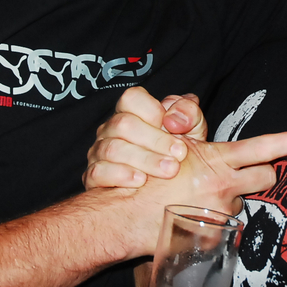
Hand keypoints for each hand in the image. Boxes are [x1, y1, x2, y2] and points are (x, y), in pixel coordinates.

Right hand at [85, 87, 205, 188]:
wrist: (168, 188)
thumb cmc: (177, 151)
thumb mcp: (192, 129)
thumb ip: (189, 114)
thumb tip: (174, 120)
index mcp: (132, 111)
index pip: (132, 98)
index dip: (153, 111)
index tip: (176, 129)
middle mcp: (112, 128)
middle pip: (123, 125)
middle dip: (155, 141)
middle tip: (179, 155)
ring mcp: (100, 151)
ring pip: (112, 149)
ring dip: (144, 160)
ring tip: (168, 170)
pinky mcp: (94, 175)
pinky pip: (98, 172)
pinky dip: (120, 176)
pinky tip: (140, 181)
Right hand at [130, 129, 286, 254]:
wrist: (124, 214)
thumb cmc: (145, 177)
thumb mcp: (176, 150)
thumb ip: (205, 148)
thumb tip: (227, 152)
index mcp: (215, 160)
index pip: (262, 148)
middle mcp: (223, 187)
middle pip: (264, 176)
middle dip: (262, 173)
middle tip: (247, 173)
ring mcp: (221, 214)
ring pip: (242, 200)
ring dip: (230, 198)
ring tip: (201, 197)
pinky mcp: (215, 237)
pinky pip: (226, 225)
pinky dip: (216, 220)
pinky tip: (195, 216)